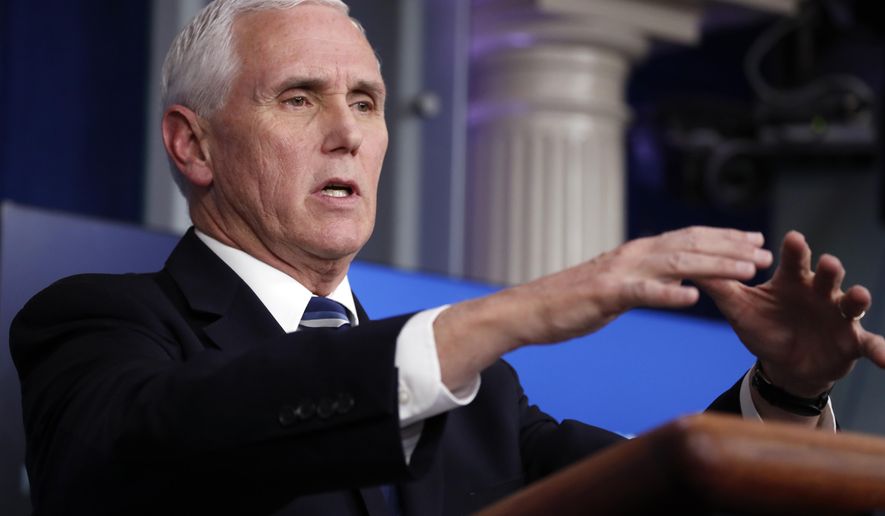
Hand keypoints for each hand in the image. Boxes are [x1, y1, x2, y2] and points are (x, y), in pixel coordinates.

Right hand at [508, 226, 773, 344]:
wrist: (527, 310)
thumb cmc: (568, 303)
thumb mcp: (615, 288)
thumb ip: (644, 281)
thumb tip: (676, 283)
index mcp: (634, 253)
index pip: (686, 239)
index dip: (722, 239)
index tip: (753, 241)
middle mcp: (631, 255)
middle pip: (689, 245)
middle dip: (730, 247)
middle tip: (765, 252)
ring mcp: (618, 273)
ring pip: (675, 263)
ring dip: (714, 265)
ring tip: (746, 270)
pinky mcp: (604, 295)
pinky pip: (641, 293)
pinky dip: (668, 294)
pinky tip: (693, 298)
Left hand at [698, 231, 884, 397]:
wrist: (785, 364)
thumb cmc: (763, 328)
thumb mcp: (739, 310)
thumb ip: (721, 289)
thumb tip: (689, 267)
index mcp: (793, 281)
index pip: (795, 260)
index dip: (797, 249)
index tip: (794, 239)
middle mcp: (819, 292)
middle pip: (826, 276)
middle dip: (829, 269)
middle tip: (828, 263)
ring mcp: (838, 315)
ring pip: (851, 302)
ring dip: (856, 298)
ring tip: (857, 296)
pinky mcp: (852, 341)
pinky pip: (870, 344)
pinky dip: (881, 351)